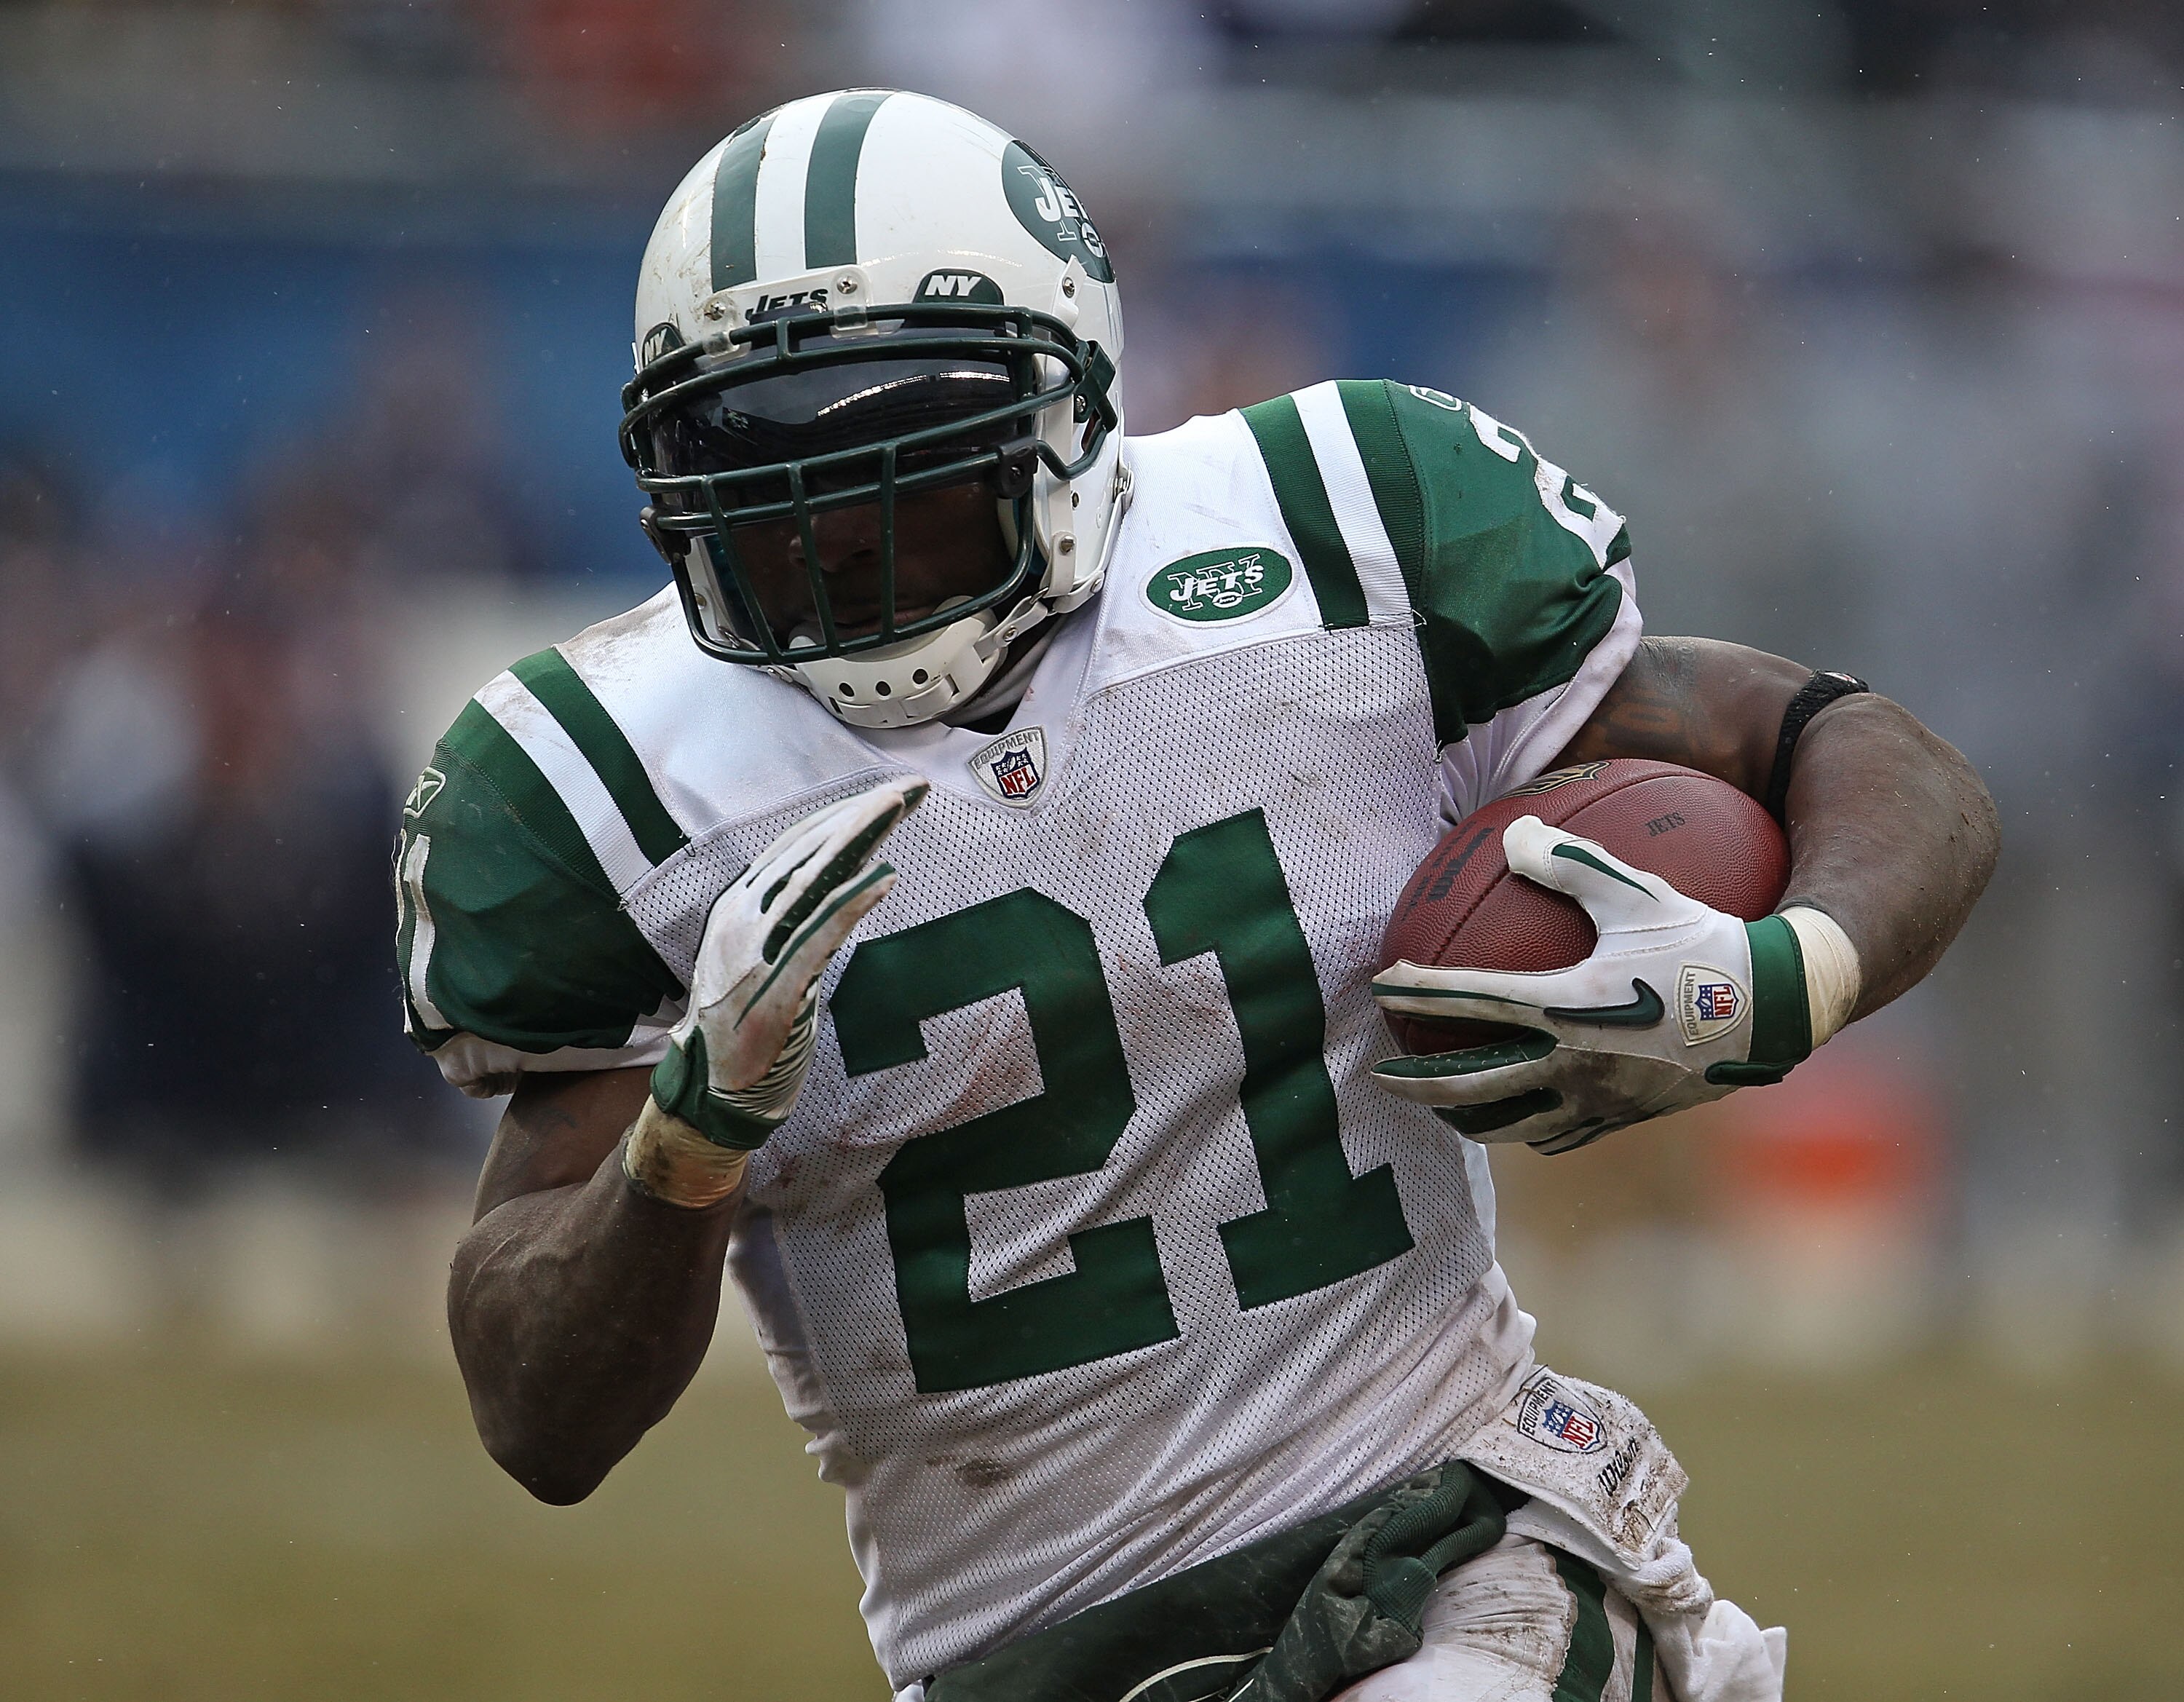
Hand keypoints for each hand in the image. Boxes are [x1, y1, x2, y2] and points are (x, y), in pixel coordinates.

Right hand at [646, 778, 925, 1153]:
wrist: (715, 1093)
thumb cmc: (747, 1024)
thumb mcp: (763, 956)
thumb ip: (793, 918)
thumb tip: (841, 881)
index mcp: (737, 907)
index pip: (795, 845)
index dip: (842, 814)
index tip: (887, 794)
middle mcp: (740, 919)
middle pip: (808, 851)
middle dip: (860, 814)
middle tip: (908, 787)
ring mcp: (753, 952)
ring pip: (813, 881)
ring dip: (859, 839)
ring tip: (897, 808)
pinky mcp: (774, 988)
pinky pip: (818, 936)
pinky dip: (852, 903)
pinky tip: (886, 878)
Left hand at [1370, 816, 1819, 1153]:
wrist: (1779, 1009)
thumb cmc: (1707, 942)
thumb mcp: (1640, 893)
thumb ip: (1572, 865)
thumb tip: (1513, 832)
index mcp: (1568, 1006)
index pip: (1473, 999)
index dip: (1420, 990)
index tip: (1379, 983)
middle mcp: (1575, 1063)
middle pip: (1475, 1085)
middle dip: (1419, 1085)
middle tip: (1379, 1077)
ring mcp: (1601, 1099)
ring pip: (1515, 1125)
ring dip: (1470, 1119)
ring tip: (1442, 1111)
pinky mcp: (1628, 1117)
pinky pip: (1564, 1134)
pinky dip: (1531, 1131)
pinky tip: (1523, 1121)